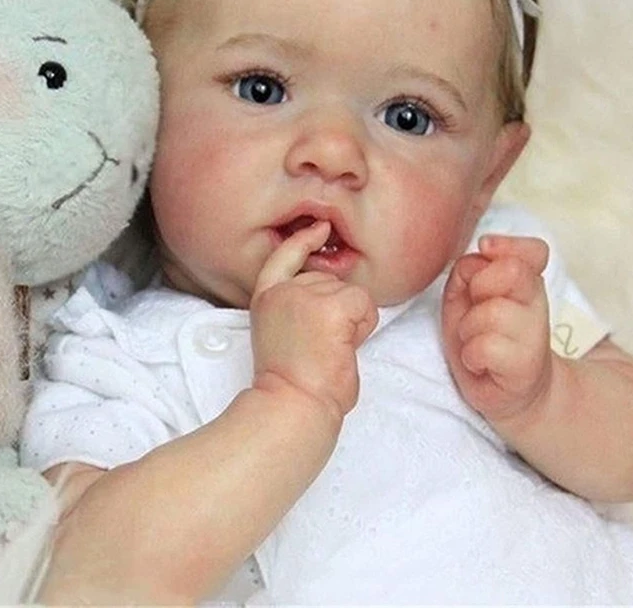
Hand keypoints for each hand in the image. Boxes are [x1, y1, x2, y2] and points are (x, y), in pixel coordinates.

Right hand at [250, 221, 377, 423]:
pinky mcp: (332, 305)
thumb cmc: (292, 385)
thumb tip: (330, 299)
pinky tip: (344, 346)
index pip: (284, 257)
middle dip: (338, 309)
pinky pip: (365, 305)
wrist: (293, 404)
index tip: (320, 228)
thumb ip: (298, 309)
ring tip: (330, 349)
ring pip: (352, 293)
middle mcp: (284, 291)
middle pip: (330, 280)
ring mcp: (307, 294)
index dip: (303, 240)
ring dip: (352, 322)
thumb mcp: (284, 335)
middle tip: (322, 347)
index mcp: (267, 299)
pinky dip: (363, 327)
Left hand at [441, 234, 551, 425]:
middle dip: (480, 286)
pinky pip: (485, 347)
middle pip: (512, 271)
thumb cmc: (482, 337)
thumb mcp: (466, 298)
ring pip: (492, 312)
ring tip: (474, 341)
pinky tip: (479, 362)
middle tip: (474, 309)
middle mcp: (536, 304)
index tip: (486, 247)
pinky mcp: (526, 367)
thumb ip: (469, 270)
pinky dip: (472, 355)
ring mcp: (535, 336)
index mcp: (525, 282)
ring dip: (469, 329)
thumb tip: (480, 254)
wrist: (506, 391)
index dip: (509, 244)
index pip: (535, 251)